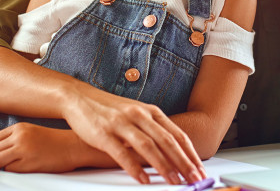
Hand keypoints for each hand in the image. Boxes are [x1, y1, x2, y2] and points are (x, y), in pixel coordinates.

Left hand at [0, 122, 87, 172]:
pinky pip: (9, 170)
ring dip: (0, 166)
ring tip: (9, 167)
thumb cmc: (54, 141)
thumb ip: (13, 138)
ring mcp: (23, 150)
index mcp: (19, 127)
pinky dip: (12, 172)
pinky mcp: (28, 164)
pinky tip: (23, 169)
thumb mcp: (32, 132)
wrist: (74, 147)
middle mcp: (19, 137)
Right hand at [62, 90, 205, 184]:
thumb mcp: (136, 114)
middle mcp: (139, 115)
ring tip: (174, 181)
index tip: (200, 169)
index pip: (177, 134)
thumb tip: (174, 152)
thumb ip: (153, 130)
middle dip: (183, 162)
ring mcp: (122, 123)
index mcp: (150, 112)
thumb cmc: (109, 110)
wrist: (78, 98)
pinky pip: (122, 153)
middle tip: (194, 179)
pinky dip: (135, 167)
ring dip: (163, 166)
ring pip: (148, 146)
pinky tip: (144, 179)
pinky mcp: (104, 133)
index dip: (191, 154)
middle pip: (167, 141)